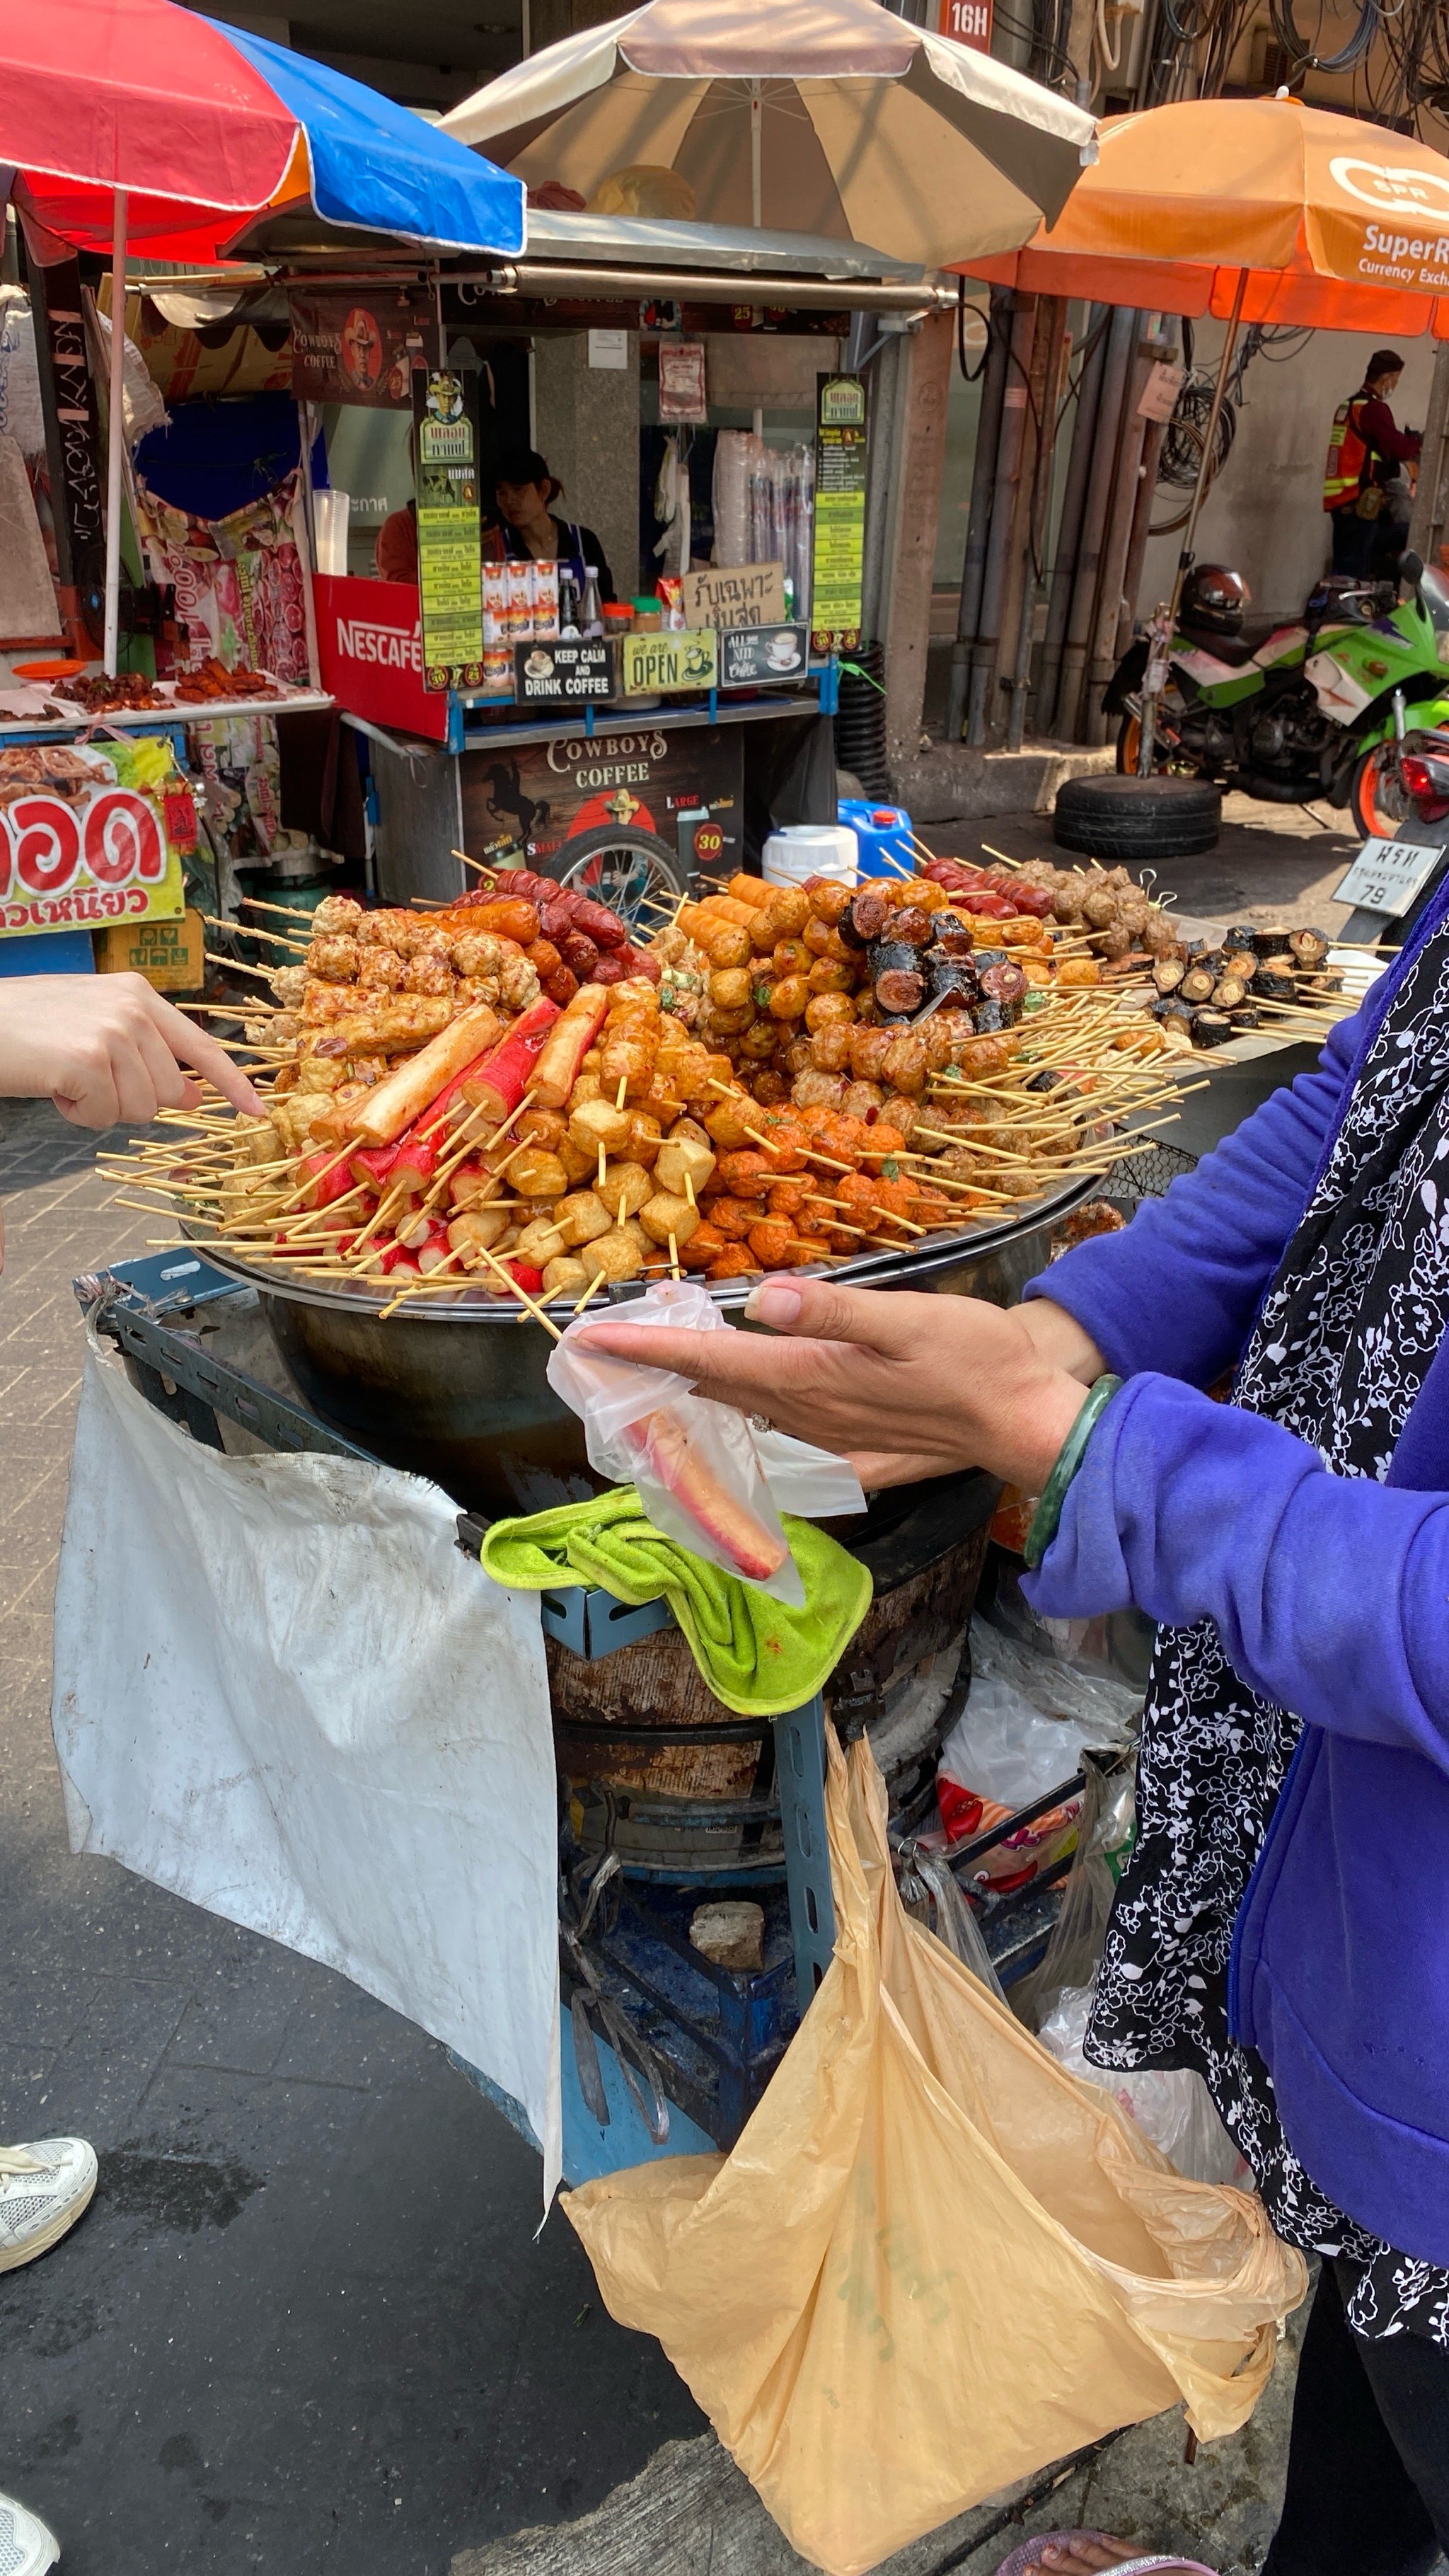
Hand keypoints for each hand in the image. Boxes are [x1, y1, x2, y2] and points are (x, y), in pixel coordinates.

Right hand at [0, 975, 262, 1128]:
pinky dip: (77, 1114)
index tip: (257, 1110)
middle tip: (86, 1078)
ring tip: (65, 1076)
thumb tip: (192, 1095)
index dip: (232, 1083)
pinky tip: (52, 1086)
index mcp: (138, 994)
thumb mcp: (94, 1025)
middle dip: (131, 1101)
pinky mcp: (87, 1061)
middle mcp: (132, 1009)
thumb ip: (147, 1054)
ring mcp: (111, 1034)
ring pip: (139, 1110)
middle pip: (169, 1093)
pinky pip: (104, 1117)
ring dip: (101, 1108)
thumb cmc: (27, 1026)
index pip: (201, 1045)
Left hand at [575, 1279, 1096, 1492]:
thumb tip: (765, 1302)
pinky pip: (785, 1439)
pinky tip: (744, 1418)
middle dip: (655, 1374)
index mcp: (809, 1376)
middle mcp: (807, 1414)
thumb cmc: (977, 1360)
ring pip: (743, 1415)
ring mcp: (829, 1439)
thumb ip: (834, 1312)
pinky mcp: (857, 1453)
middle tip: (604, 1355)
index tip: (589, 1342)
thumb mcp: (909, 1320)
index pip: (708, 1361)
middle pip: (713, 1391)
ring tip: (656, 1377)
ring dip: (694, 1396)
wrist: (1031, 1419)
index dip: (646, 1351)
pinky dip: (749, 1423)